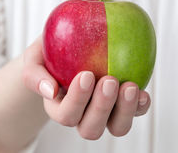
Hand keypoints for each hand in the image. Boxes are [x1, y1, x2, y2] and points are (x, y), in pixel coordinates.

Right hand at [22, 37, 150, 139]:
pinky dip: (141, 106)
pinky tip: (144, 92)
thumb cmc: (49, 54)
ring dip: (125, 111)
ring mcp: (106, 113)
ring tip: (130, 86)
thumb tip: (50, 90)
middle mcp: (83, 116)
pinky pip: (136, 113)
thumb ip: (33, 74)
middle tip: (109, 80)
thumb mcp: (33, 58)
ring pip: (116, 127)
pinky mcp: (124, 105)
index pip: (66, 115)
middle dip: (102, 107)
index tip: (85, 74)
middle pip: (91, 128)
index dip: (77, 100)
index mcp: (59, 108)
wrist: (68, 48)